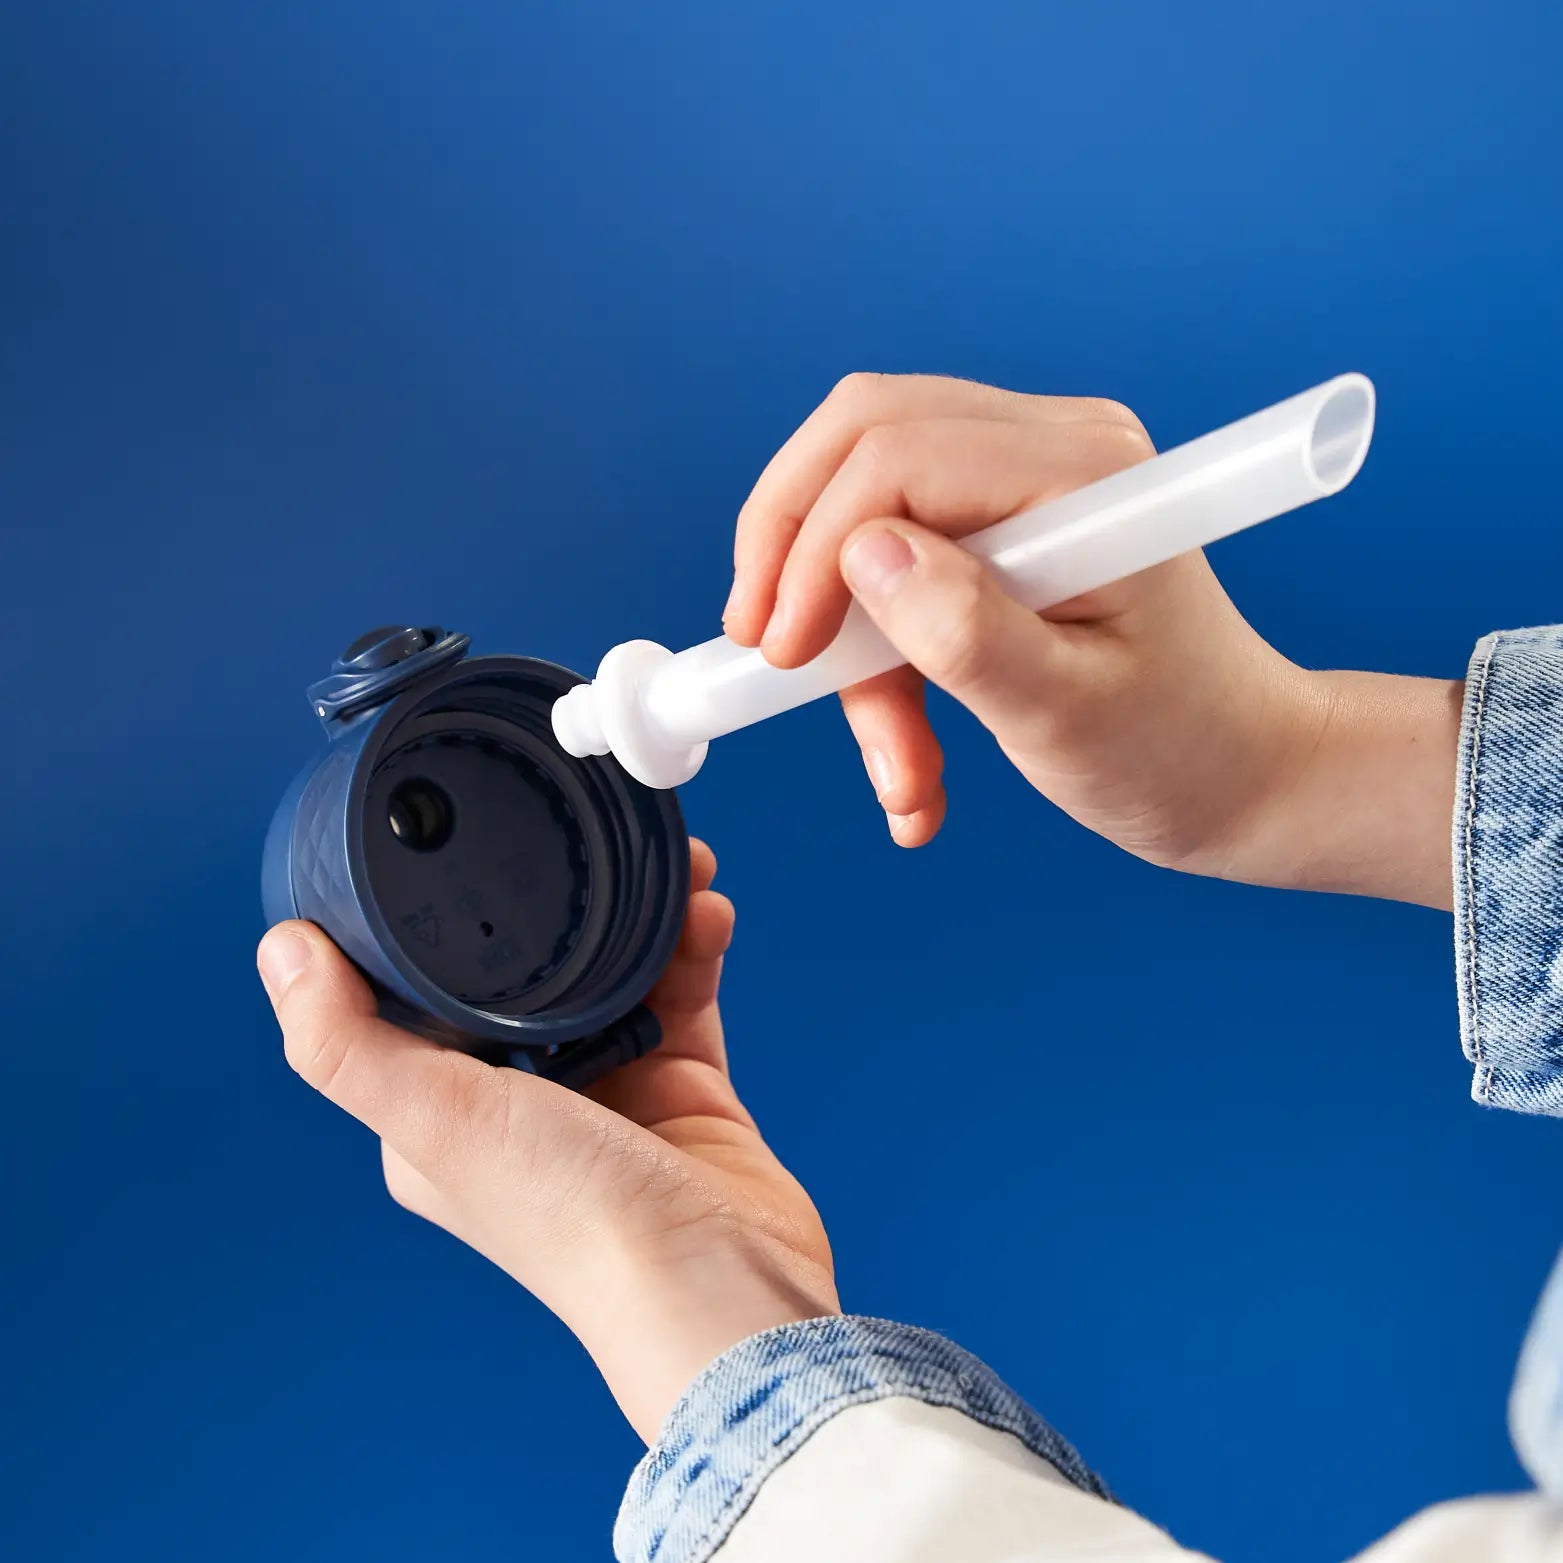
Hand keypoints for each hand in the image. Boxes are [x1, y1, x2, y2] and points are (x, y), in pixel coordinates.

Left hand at [257, 839, 837, 1441]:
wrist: (717, 1283)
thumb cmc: (575, 1219)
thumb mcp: (439, 1121)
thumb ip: (348, 1042)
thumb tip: (280, 951)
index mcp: (440, 1116)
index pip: (417, 994)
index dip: (437, 918)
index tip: (461, 846)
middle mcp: (518, 1102)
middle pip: (527, 971)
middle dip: (558, 903)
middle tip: (586, 840)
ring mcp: (606, 1089)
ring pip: (613, 970)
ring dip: (641, 912)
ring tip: (672, 866)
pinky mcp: (680, 1083)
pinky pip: (681, 989)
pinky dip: (692, 946)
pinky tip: (706, 912)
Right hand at [724, 373, 1458, 907]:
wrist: (1242, 772)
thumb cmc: (1177, 749)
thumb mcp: (1067, 714)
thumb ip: (967, 633)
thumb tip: (862, 557)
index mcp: (1084, 473)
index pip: (895, 454)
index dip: (812, 548)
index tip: (781, 656)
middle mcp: (1056, 444)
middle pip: (862, 438)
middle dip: (791, 548)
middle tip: (766, 653)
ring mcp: (1029, 476)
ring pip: (866, 503)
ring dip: (847, 636)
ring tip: (897, 767)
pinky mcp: (1007, 521)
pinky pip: (897, 556)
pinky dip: (879, 653)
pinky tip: (910, 752)